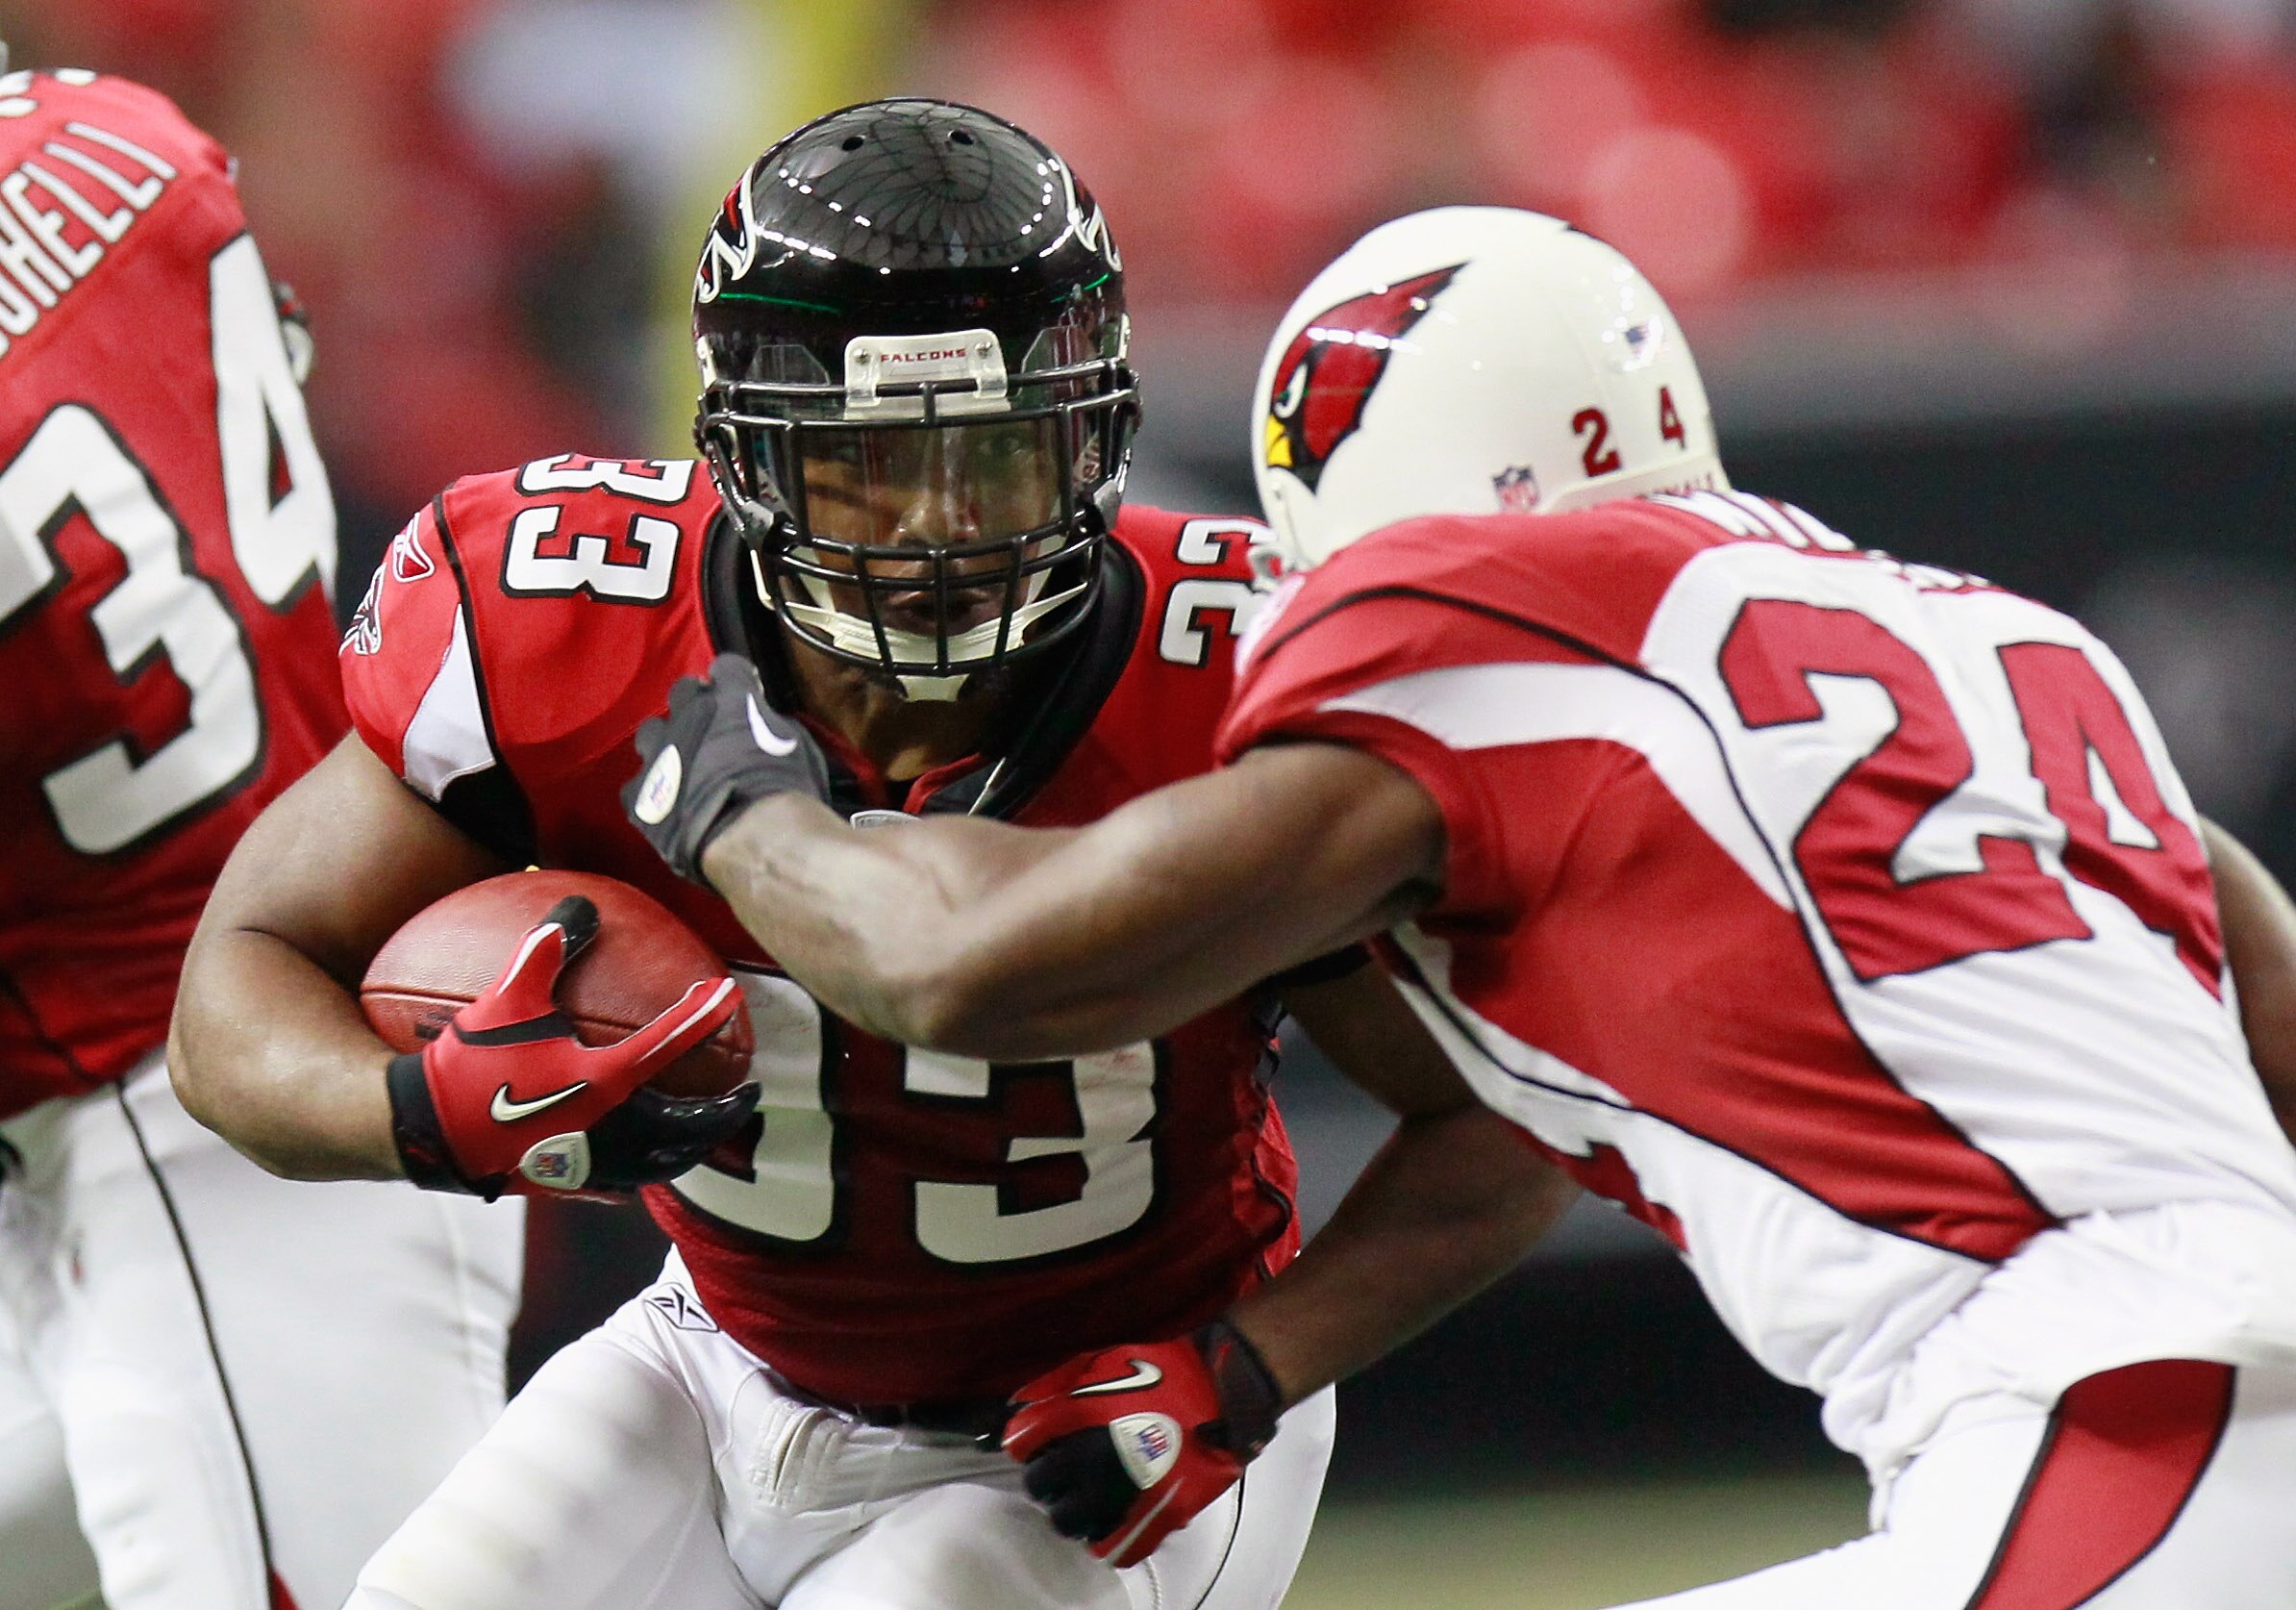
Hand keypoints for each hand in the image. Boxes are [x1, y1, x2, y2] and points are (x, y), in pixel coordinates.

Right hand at [386, 895, 755, 1199]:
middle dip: (726, 1111)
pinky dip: (650, 1170)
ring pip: (665, 1165)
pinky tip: (648, 1163)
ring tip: (706, 1127)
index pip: (675, 1042)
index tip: (729, 998)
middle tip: (747, 1092)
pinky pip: (626, 1185)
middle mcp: (612, 1128)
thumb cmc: (471, 1062)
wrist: (426, 1131)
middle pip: (691, 1127)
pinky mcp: (568, 1186)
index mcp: (607, 1080)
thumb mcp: (511, 994)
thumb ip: (550, 946)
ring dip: (694, 1144)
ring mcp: (593, 1164)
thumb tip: (583, 903)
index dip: (706, 1015)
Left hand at [624, 653, 831, 884]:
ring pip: (652, 732)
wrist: (753, 838)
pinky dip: (654, 793)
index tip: (746, 694)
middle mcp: (687, 715)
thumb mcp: (795, 745)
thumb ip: (768, 724)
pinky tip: (671, 808)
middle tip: (713, 728)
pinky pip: (638, 786)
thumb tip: (761, 724)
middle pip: (683, 692)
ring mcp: (657, 754)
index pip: (727, 667)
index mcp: (731, 697)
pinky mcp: (639, 795)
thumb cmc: (787, 789)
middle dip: (697, 704)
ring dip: (668, 742)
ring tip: (685, 765)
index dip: (736, 680)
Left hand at [999, 1319, 1284, 1567]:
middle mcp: (1093, 1456)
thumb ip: (1056, 1381)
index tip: (1035, 1444)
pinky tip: (1107, 1525)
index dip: (1024, 1442)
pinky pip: (1117, 1546)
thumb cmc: (1164, 1367)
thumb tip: (1016, 1404)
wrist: (1223, 1388)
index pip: (1022, 1442)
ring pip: (1070, 1522)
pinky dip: (1106, 1541)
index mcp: (1078, 1414)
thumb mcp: (1104, 1357)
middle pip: (1040, 1486)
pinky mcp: (1158, 1512)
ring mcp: (1124, 1489)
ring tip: (1082, 1499)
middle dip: (1044, 1479)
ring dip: (1069, 1511)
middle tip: (1058, 1474)